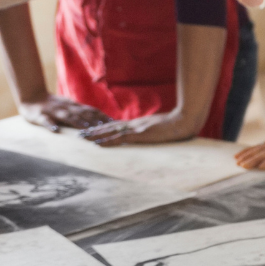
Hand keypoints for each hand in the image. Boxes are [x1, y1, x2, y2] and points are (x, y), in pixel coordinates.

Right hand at [18, 93, 111, 132]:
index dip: (102, 116)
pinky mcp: (40, 116)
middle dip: (95, 121)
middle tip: (107, 129)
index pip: (91, 111)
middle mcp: (66, 107)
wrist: (31, 97)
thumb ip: (82, 114)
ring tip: (86, 129)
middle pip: (82, 114)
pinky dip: (51, 125)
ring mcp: (53, 111)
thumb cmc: (52, 106)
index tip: (115, 123)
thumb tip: (100, 121)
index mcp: (73, 106)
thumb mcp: (69, 108)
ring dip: (77, 122)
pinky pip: (46, 121)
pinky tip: (56, 130)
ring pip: (66, 116)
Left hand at [81, 111, 200, 145]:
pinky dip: (107, 141)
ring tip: (82, 138)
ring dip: (95, 135)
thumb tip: (148, 135)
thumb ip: (151, 131)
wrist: (184, 121)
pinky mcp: (139, 135)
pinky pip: (119, 139)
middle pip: (109, 127)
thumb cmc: (176, 126)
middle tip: (79, 133)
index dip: (102, 128)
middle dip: (94, 130)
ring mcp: (135, 129)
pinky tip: (98, 144)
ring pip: (110, 132)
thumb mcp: (160, 129)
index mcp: (137, 124)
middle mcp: (133, 125)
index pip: (116, 126)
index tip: (91, 129)